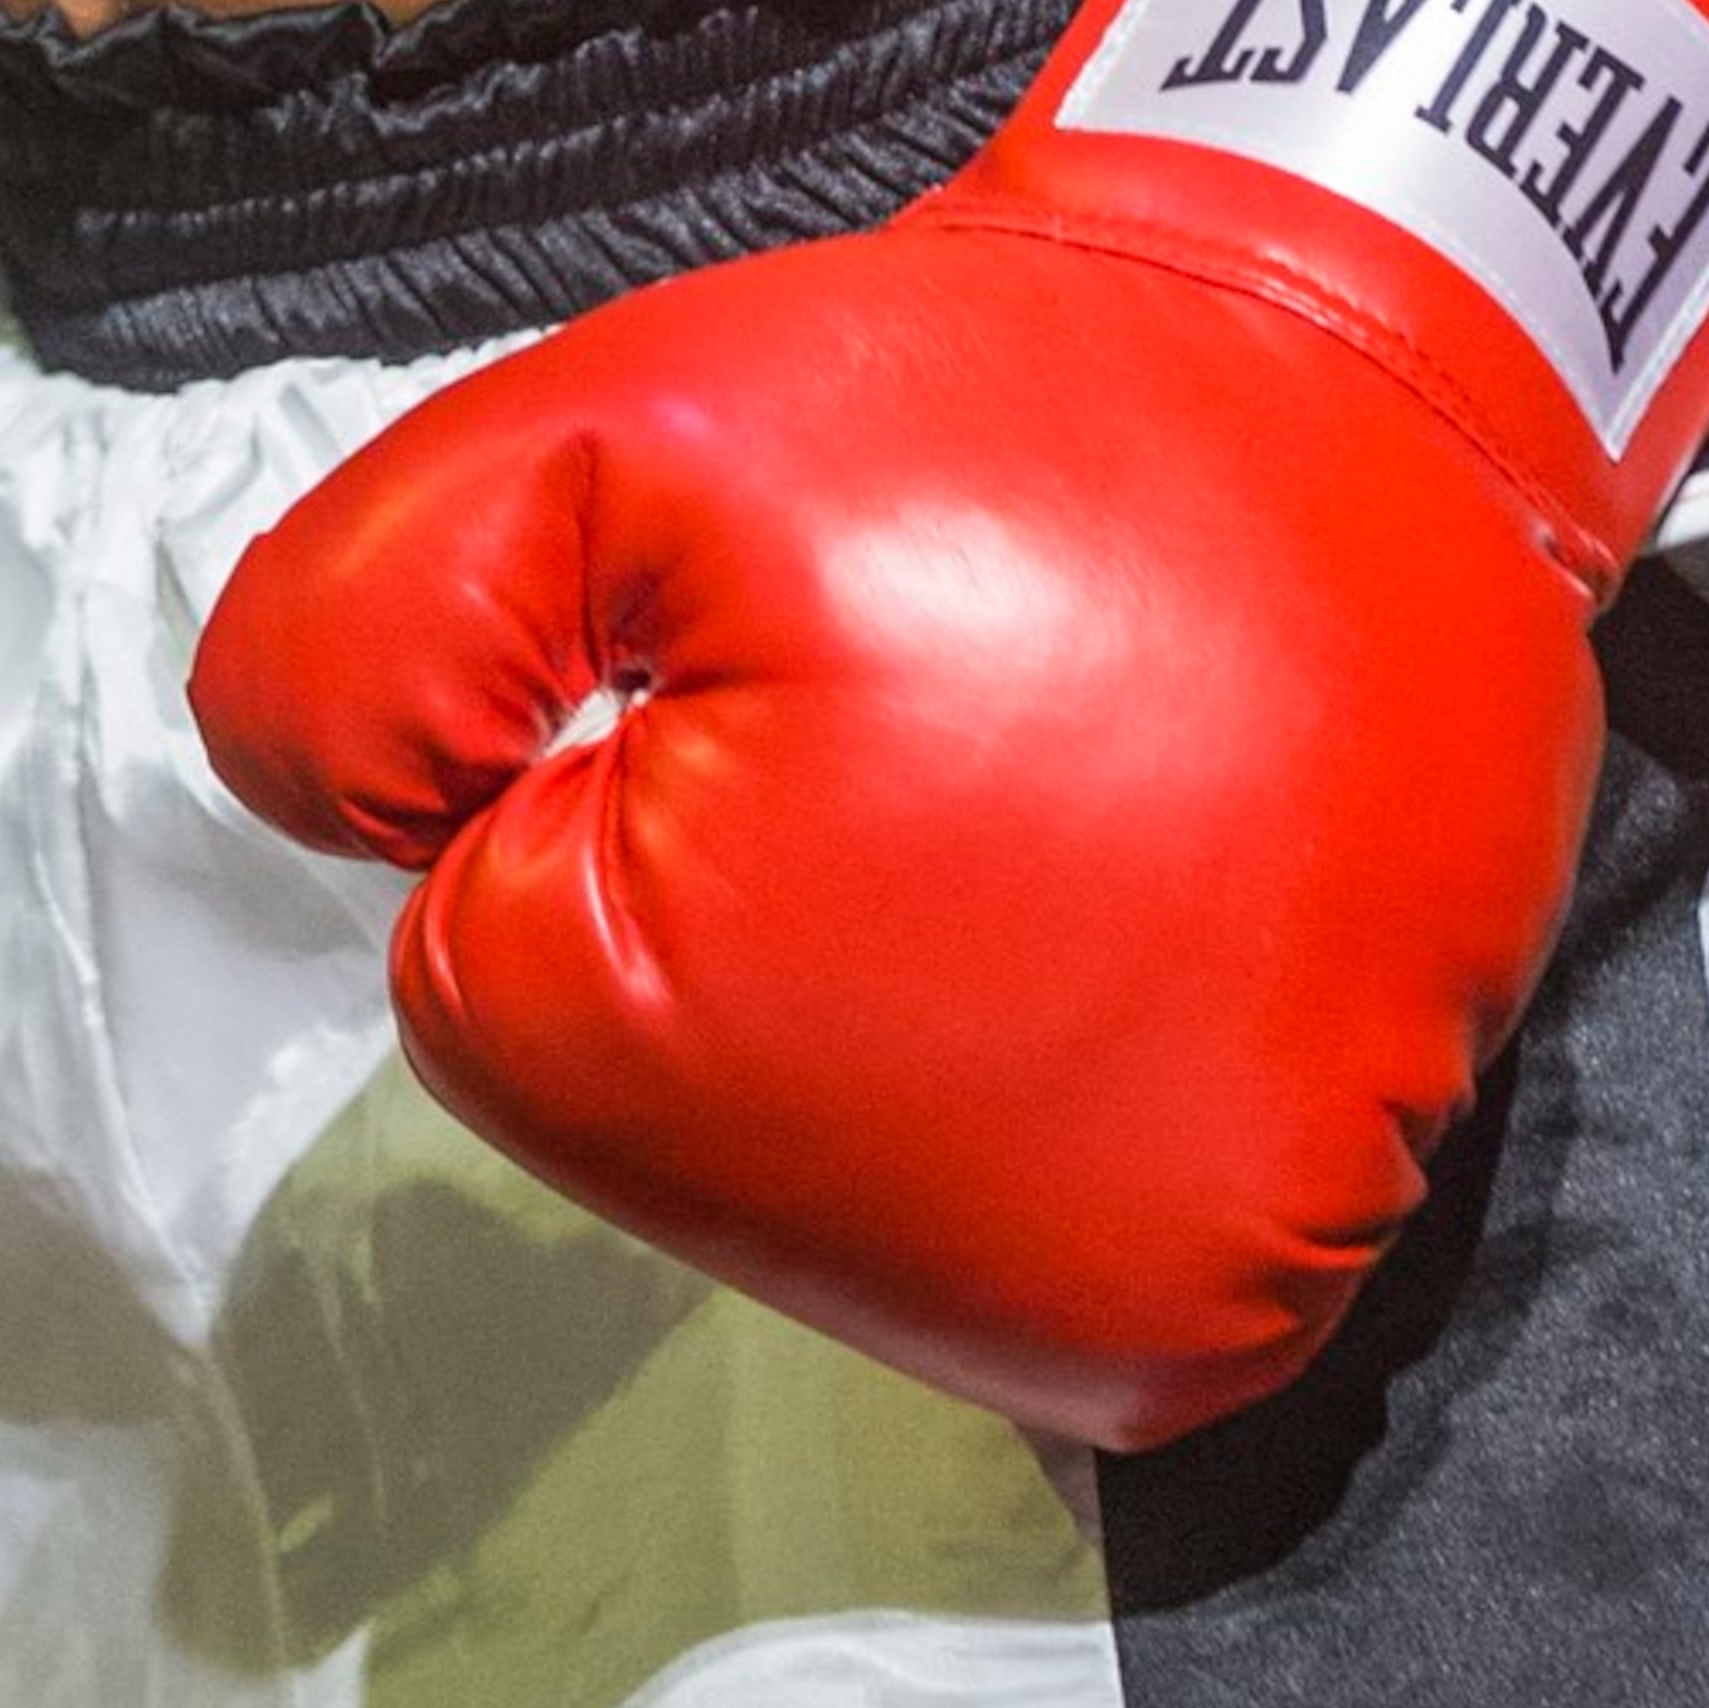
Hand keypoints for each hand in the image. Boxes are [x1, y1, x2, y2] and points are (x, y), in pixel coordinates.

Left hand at [194, 0, 1708, 1444]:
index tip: (791, 648)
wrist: (1393, 381)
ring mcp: (1128, 1326)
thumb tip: (316, 812)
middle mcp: (944, 1293)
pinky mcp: (1251, 1315)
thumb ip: (362, 631)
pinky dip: (1052, 1062)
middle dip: (744, 904)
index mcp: (708, 1087)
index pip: (493, 973)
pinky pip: (1025, 1215)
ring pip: (842, 1166)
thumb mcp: (596, 428)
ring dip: (900, 995)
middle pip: (668, 1113)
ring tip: (1047, 789)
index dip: (609, 766)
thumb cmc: (1002, 406)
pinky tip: (1136, 886)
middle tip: (938, 712)